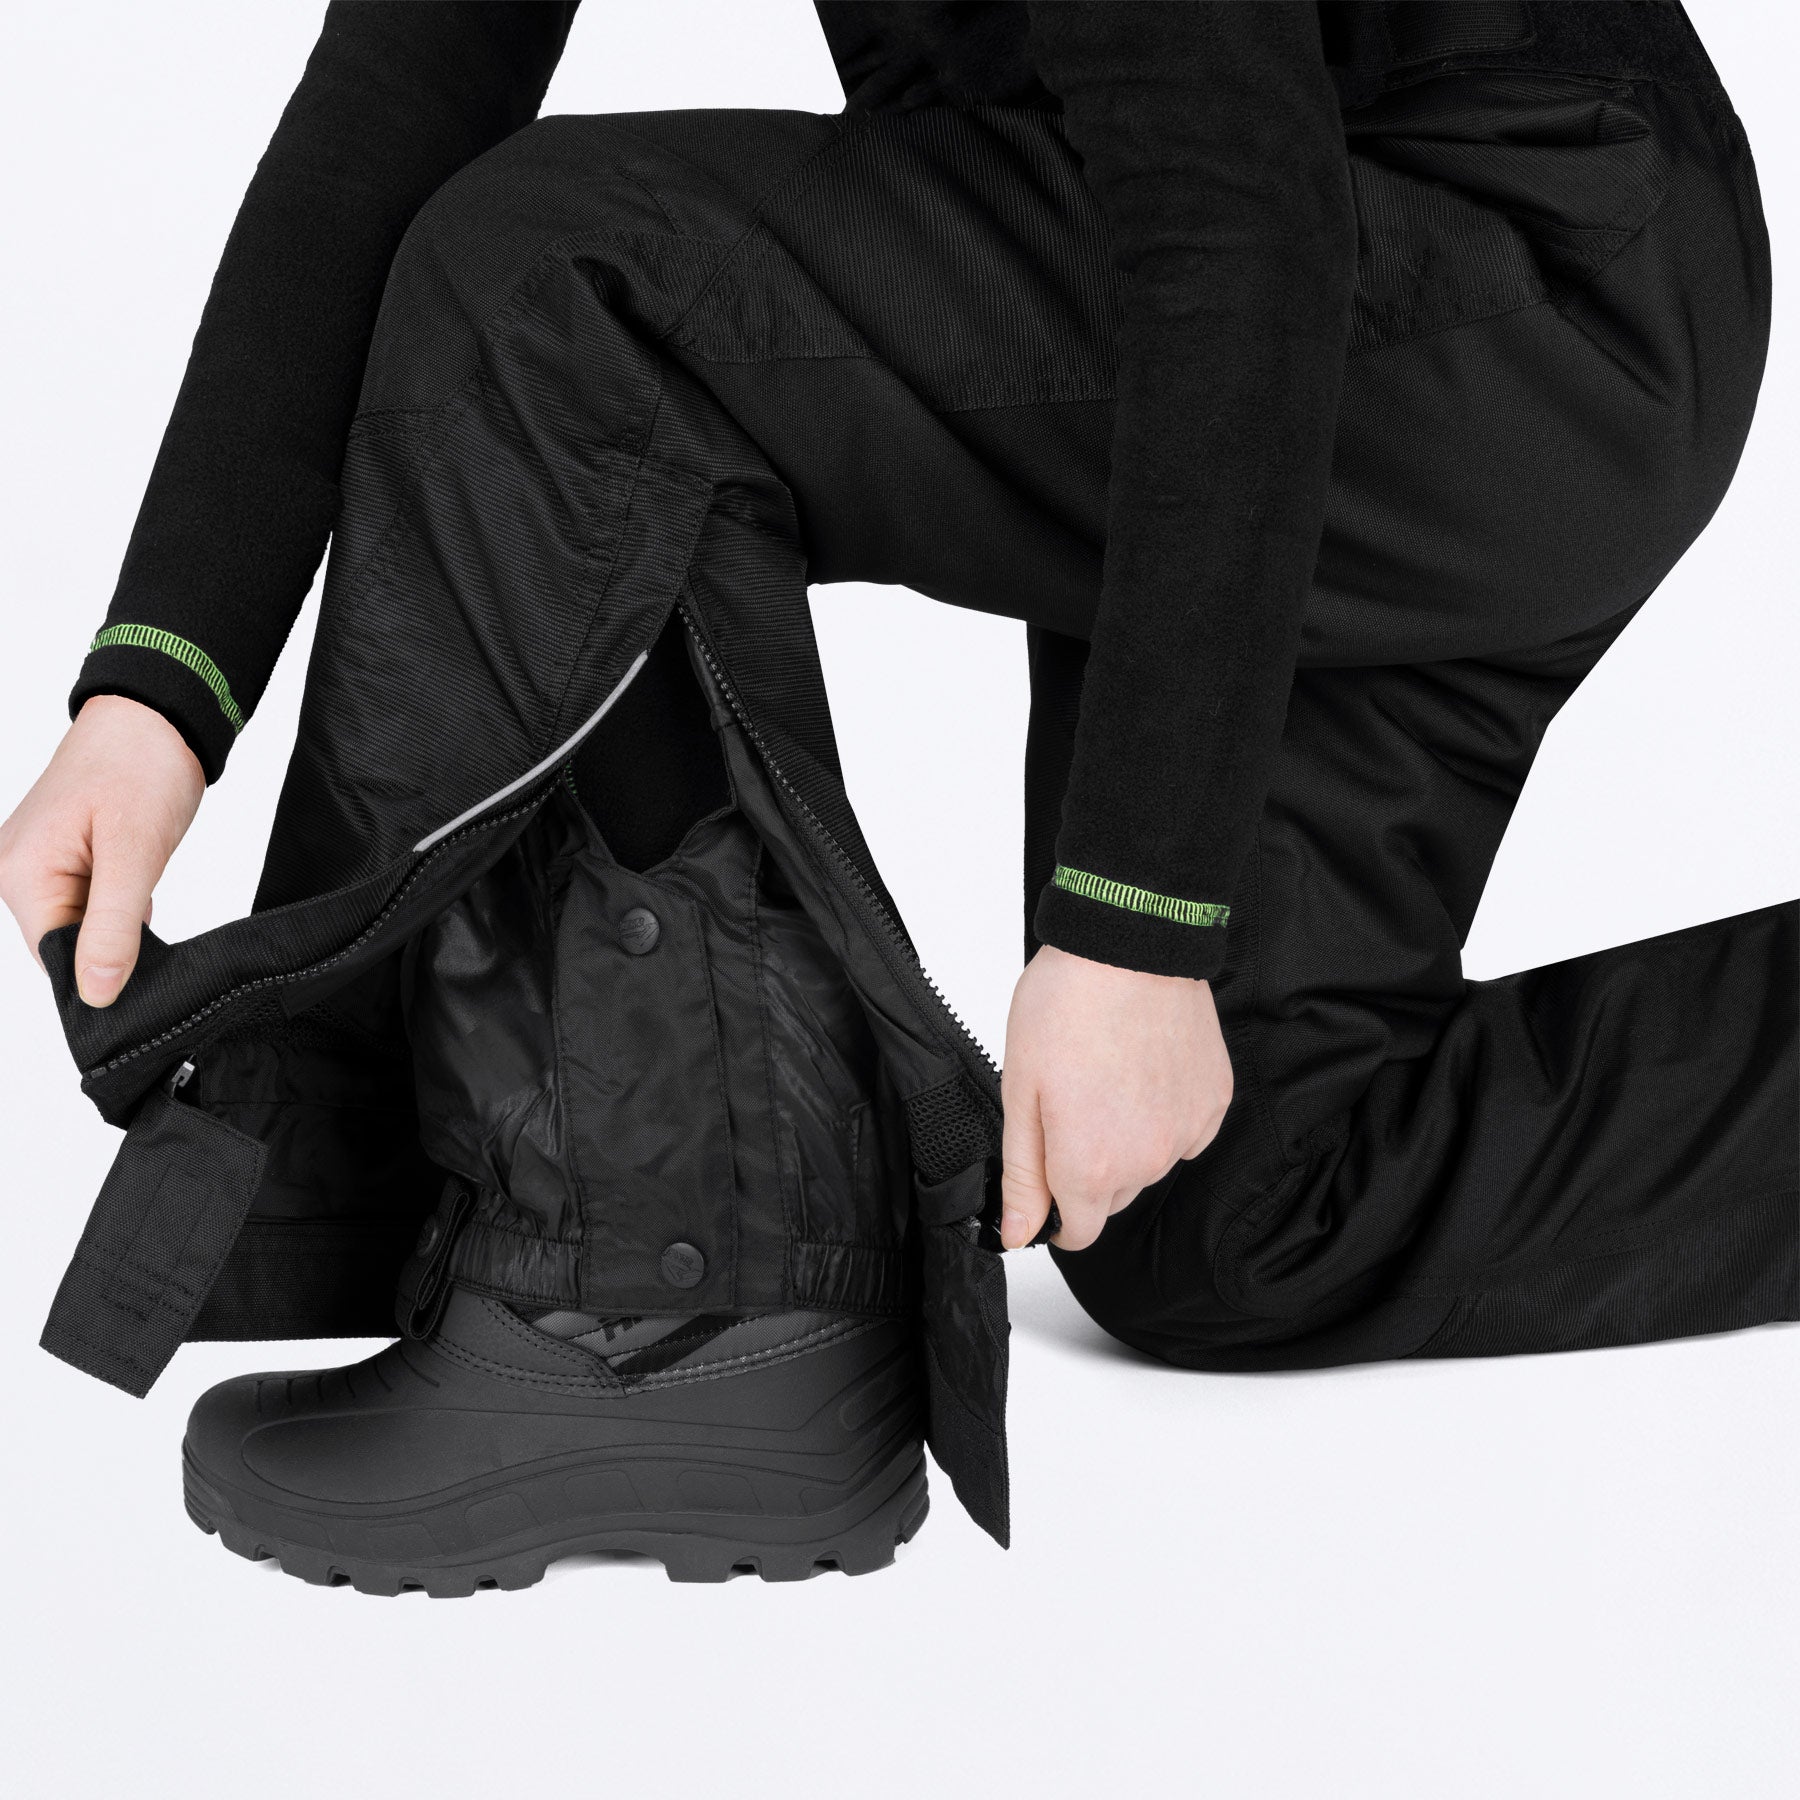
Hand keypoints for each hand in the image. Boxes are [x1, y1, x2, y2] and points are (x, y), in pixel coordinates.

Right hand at [0, 695, 203, 1004]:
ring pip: (80, 923)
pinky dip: (118, 901)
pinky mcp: (63, 853)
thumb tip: (94, 992)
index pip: (54, 958)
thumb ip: (113, 927)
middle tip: (155, 919)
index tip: (147, 972)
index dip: (101, 972)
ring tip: (147, 889)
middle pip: (65, 942)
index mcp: (22, 873)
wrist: (155, 714)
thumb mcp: (135, 855)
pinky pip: (87, 899)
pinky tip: (141, 882)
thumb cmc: (142, 768)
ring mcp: (37, 859)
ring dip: (119, 921)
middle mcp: (16, 869)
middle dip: (112, 944)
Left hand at [999, 943, 1231, 1250]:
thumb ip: (1023, 1175)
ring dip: (1127, 1141)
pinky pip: (1183, 1132)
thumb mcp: (1020, 1093)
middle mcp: (1147, 1162)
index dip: (1054, 1210)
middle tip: (1070, 1103)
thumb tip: (1020, 1234)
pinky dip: (1163, 1115)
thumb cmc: (1065, 1006)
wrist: (1128, 947)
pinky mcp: (1214, 1101)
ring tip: (1106, 1077)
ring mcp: (1187, 1132)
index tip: (1047, 1175)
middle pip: (1111, 1197)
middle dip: (1087, 1168)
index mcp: (1091, 1167)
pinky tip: (1142, 1071)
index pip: (1078, 1232)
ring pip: (1148, 1165)